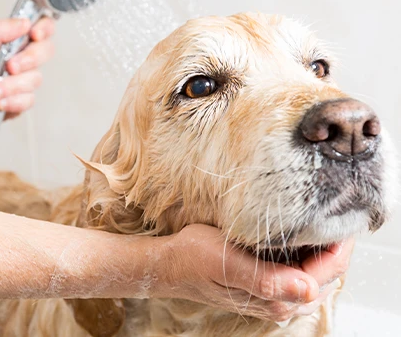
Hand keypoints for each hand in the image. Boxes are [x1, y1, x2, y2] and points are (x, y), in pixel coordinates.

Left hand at [0, 17, 54, 125]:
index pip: (42, 28)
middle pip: (46, 51)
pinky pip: (28, 100)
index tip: (34, 34)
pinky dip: (12, 101)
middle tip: (10, 66)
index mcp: (16, 40)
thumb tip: (24, 22)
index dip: (45, 29)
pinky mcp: (23, 100)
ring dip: (12, 86)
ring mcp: (25, 80)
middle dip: (28, 60)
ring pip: (35, 79)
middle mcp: (25, 58)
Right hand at [154, 224, 352, 321]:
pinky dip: (310, 258)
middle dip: (337, 248)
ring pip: (316, 277)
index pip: (327, 272)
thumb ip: (268, 279)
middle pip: (327, 276)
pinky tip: (304, 240)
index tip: (346, 216)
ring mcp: (273, 297)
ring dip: (325, 254)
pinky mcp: (266, 288)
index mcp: (274, 297)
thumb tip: (309, 290)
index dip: (340, 245)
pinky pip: (301, 276)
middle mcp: (278, 303)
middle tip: (340, 214)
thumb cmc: (194, 258)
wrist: (172, 265)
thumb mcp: (227, 262)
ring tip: (326, 224)